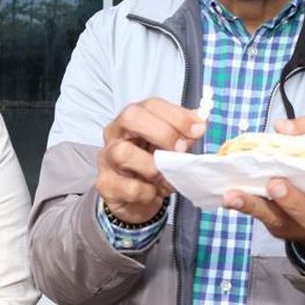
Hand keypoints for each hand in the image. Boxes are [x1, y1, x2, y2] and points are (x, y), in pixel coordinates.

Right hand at [98, 97, 204, 222]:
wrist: (133, 199)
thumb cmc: (150, 166)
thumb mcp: (169, 147)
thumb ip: (183, 135)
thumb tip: (198, 126)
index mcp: (133, 119)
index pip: (151, 105)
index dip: (177, 115)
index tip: (198, 129)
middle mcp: (115, 134)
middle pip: (131, 118)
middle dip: (162, 132)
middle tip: (181, 149)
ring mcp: (106, 158)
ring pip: (123, 153)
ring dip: (153, 166)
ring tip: (167, 177)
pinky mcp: (105, 184)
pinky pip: (129, 186)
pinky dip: (147, 191)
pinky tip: (153, 192)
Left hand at [222, 117, 304, 262]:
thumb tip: (282, 127)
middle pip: (304, 213)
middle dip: (289, 199)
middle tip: (275, 184)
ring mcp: (295, 224)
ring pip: (275, 217)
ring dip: (254, 206)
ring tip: (235, 195)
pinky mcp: (276, 224)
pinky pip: (260, 215)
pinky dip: (244, 206)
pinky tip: (229, 198)